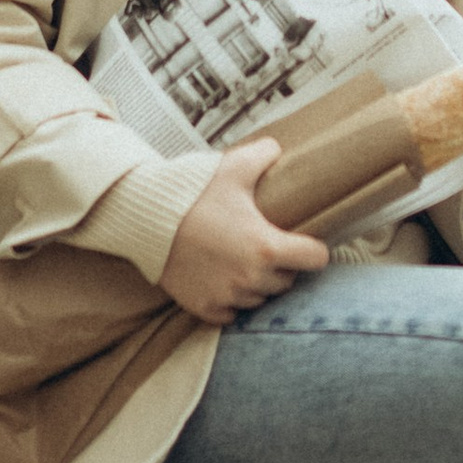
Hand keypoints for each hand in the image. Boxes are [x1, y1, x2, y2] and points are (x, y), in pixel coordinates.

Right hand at [161, 141, 329, 322]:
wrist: (147, 218)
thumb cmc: (193, 193)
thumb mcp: (234, 168)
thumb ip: (264, 155)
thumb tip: (278, 149)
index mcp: (267, 247)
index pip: (315, 259)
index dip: (314, 249)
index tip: (305, 243)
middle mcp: (251, 277)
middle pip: (288, 281)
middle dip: (282, 266)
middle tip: (265, 247)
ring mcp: (228, 295)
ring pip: (260, 298)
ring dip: (257, 284)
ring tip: (241, 260)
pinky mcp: (205, 308)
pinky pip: (232, 313)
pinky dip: (231, 300)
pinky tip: (222, 279)